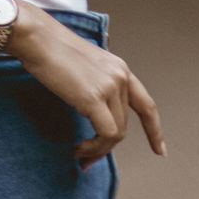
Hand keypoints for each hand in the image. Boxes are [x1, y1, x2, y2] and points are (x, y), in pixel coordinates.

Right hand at [9, 7, 166, 168]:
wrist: (38, 39)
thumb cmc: (51, 51)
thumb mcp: (83, 69)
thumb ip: (96, 89)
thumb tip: (94, 119)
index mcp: (119, 68)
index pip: (145, 104)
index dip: (154, 129)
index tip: (160, 149)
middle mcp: (120, 76)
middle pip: (124, 124)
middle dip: (106, 146)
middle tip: (86, 159)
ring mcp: (109, 86)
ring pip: (116, 133)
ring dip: (98, 149)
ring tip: (79, 153)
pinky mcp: (94, 97)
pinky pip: (106, 135)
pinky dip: (94, 148)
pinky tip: (79, 149)